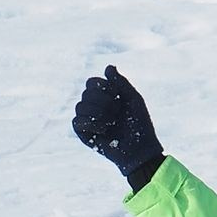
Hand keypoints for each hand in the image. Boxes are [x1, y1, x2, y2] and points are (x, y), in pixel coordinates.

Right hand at [73, 65, 164, 187]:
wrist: (139, 149)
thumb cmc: (140, 125)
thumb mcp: (133, 99)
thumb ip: (121, 83)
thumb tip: (108, 67)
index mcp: (106, 96)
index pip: (92, 81)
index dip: (104, 87)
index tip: (118, 96)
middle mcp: (94, 105)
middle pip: (86, 92)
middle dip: (104, 101)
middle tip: (116, 112)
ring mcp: (87, 119)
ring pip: (80, 105)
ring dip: (99, 113)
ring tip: (111, 122)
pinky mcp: (82, 133)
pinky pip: (77, 121)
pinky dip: (92, 124)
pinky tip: (103, 130)